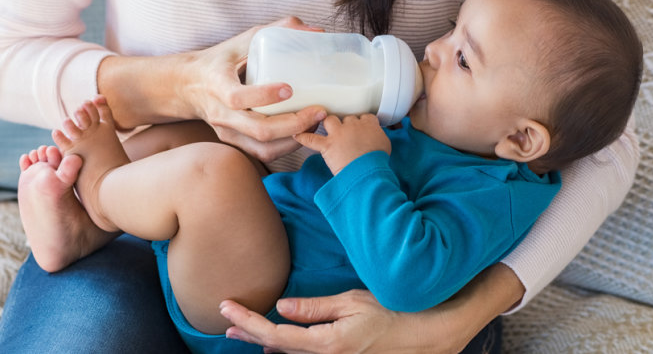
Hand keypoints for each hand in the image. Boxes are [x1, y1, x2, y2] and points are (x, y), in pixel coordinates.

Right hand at [184, 16, 327, 162]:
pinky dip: (287, 147)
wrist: (189, 85)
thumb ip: (277, 30)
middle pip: (259, 130)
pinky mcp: (235, 142)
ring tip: (315, 123)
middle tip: (319, 111)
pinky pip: (263, 153)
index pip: (237, 98)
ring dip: (295, 139)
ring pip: (264, 147)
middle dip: (294, 124)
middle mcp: (221, 113)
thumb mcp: (243, 40)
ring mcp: (227, 131)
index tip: (290, 89)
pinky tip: (303, 132)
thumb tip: (317, 31)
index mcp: (217, 84)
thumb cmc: (221, 60)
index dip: (264, 96)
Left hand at [218, 264, 523, 353]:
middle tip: (224, 321)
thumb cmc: (393, 313)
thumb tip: (282, 306)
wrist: (428, 334)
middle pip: (276, 348)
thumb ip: (315, 308)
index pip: (276, 334)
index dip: (248, 321)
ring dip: (263, 341)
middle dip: (248, 333)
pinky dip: (285, 346)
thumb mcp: (353, 303)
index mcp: (327, 344)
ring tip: (241, 331)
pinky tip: (275, 340)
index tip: (226, 307)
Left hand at [294, 115, 390, 173]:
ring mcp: (338, 134)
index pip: (364, 116)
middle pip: (346, 118)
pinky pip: (311, 139)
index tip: (361, 127)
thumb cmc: (378, 161)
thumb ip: (378, 136)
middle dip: (345, 125)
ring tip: (328, 129)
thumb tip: (375, 138)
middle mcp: (352, 125)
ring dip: (328, 124)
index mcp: (369, 124)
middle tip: (346, 133)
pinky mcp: (327, 145)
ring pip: (330, 120)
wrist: (368, 171)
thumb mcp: (385, 144)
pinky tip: (297, 135)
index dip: (361, 122)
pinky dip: (303, 137)